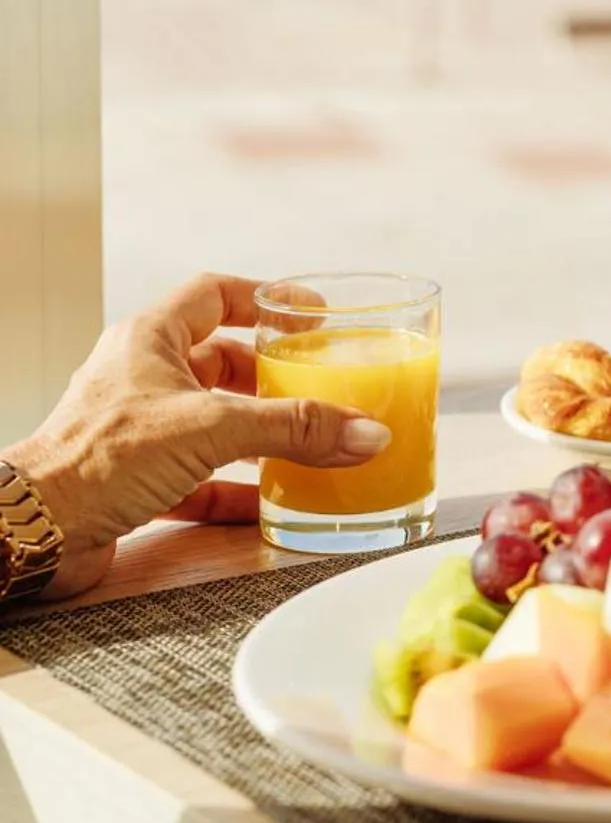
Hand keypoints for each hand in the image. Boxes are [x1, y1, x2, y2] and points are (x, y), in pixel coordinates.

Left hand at [4, 274, 392, 595]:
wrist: (35, 527)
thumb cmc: (96, 459)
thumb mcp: (211, 428)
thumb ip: (293, 428)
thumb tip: (363, 431)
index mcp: (150, 341)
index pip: (213, 295)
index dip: (264, 297)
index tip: (309, 313)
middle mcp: (142, 379)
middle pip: (220, 362)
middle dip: (271, 376)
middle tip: (318, 386)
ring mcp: (139, 430)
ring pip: (213, 421)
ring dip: (259, 434)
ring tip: (307, 444)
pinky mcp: (137, 480)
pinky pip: (201, 478)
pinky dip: (237, 488)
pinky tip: (270, 502)